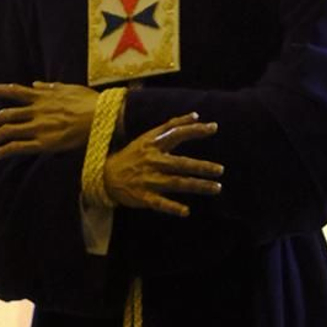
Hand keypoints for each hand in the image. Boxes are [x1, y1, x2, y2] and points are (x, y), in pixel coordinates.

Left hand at [0, 81, 99, 156]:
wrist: (104, 116)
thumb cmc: (90, 102)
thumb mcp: (68, 89)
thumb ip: (48, 88)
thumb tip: (34, 84)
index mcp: (41, 96)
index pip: (12, 91)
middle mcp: (37, 110)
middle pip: (4, 115)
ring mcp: (39, 127)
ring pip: (7, 131)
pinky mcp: (44, 143)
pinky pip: (17, 147)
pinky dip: (1, 151)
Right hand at [101, 114, 221, 217]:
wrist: (106, 176)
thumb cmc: (133, 155)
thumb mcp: (149, 136)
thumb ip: (173, 125)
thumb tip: (196, 115)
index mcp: (154, 145)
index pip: (176, 134)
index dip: (194, 130)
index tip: (213, 128)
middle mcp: (152, 161)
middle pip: (180, 163)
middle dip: (200, 167)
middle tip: (220, 170)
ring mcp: (148, 180)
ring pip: (175, 183)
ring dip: (196, 186)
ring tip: (216, 188)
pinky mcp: (143, 197)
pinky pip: (159, 203)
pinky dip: (172, 207)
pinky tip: (186, 212)